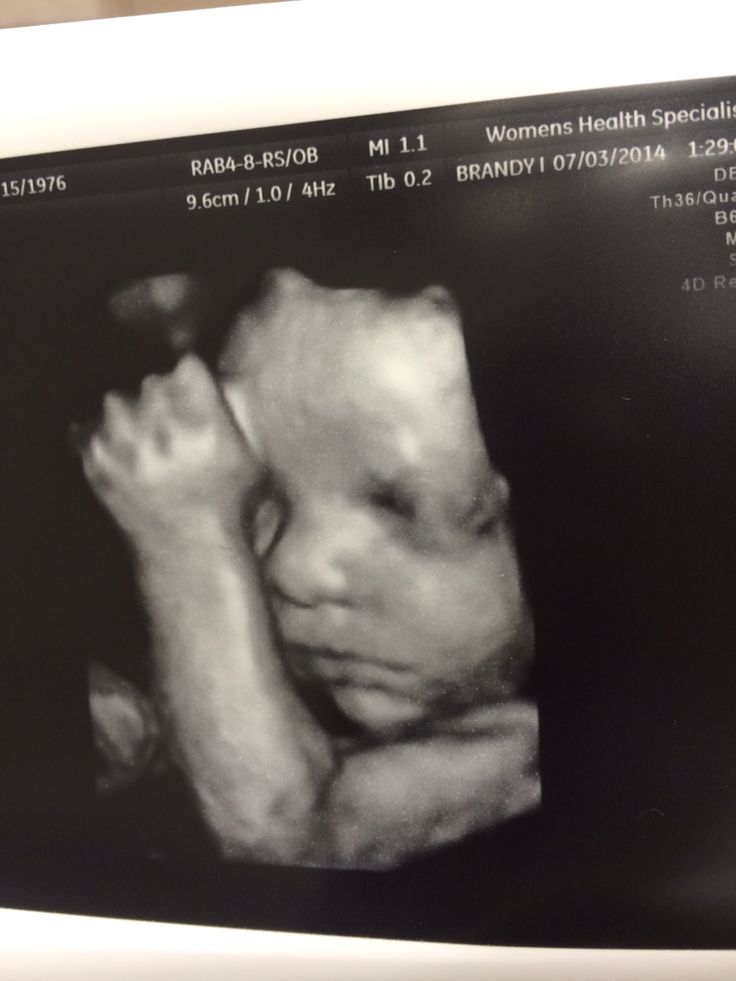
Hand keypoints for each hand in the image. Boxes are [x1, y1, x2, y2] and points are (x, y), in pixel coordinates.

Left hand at [81, 354, 259, 542]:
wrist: (189, 552)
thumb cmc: (228, 505)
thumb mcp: (252, 457)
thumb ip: (240, 408)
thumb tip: (222, 373)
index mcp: (204, 422)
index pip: (187, 367)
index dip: (191, 380)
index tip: (195, 396)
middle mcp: (162, 430)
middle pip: (153, 381)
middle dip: (163, 399)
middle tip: (175, 432)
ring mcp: (125, 447)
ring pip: (118, 401)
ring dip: (131, 415)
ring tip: (151, 445)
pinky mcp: (98, 463)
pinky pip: (93, 429)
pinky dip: (108, 439)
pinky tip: (132, 461)